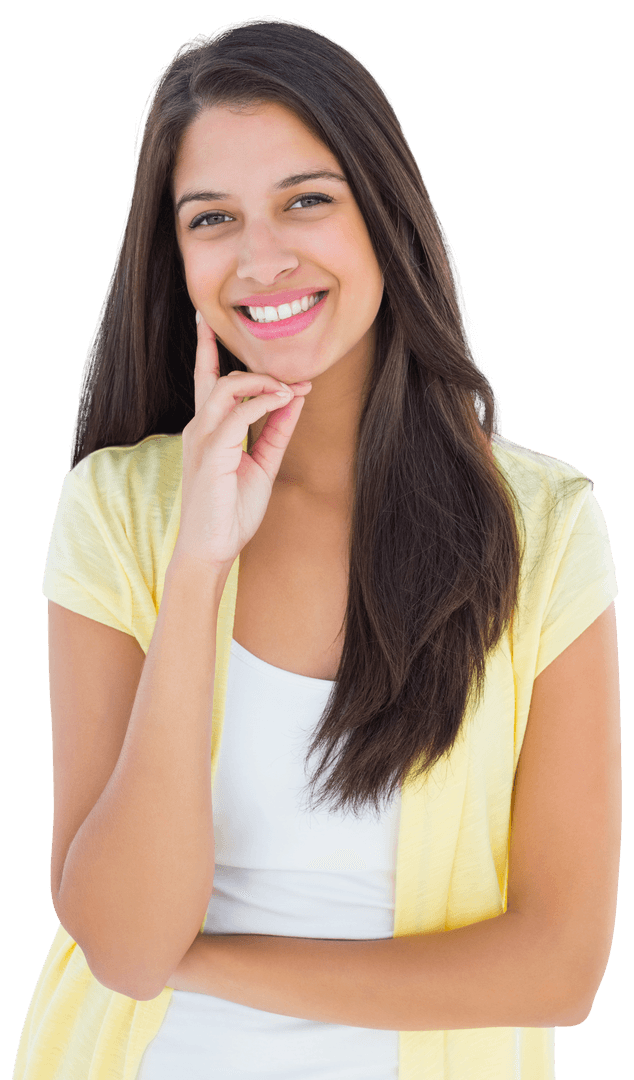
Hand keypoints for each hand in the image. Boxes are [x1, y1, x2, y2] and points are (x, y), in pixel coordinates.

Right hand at [171, 311, 311, 575]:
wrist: (211, 550)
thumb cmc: (230, 513)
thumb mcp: (261, 464)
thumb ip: (275, 431)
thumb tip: (293, 399)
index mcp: (208, 432)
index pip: (207, 383)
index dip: (208, 351)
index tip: (208, 324)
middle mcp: (199, 430)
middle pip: (213, 377)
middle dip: (229, 354)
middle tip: (265, 356)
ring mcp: (202, 440)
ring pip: (228, 388)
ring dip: (262, 381)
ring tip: (290, 386)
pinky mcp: (211, 453)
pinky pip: (238, 413)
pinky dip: (264, 402)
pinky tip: (285, 399)